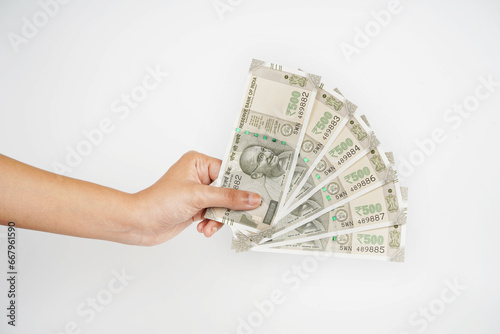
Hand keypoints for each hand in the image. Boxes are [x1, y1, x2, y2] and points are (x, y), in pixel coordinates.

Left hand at [133, 151, 260, 245]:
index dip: (242, 185)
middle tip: (241, 215)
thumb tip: (252, 198)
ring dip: (218, 218)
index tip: (257, 195)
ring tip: (209, 225)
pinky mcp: (196, 209)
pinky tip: (203, 228)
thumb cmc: (159, 202)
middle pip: (229, 190)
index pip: (229, 171)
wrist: (140, 223)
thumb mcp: (198, 197)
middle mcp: (199, 176)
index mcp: (198, 163)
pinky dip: (212, 224)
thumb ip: (228, 198)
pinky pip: (215, 215)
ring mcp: (198, 194)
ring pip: (223, 206)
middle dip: (229, 206)